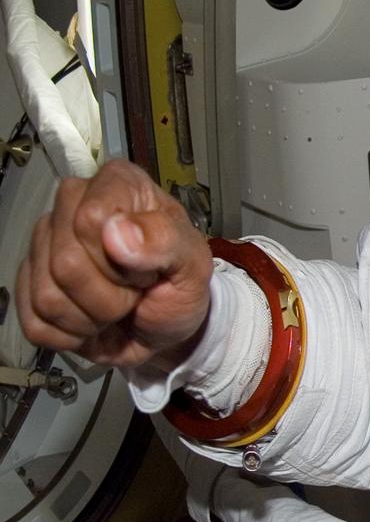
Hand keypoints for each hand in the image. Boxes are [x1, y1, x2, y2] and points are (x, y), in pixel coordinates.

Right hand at [15, 159, 213, 369]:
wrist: (163, 330)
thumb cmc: (178, 288)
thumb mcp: (193, 264)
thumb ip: (166, 240)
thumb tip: (117, 231)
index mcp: (117, 186)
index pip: (90, 218)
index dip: (123, 259)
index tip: (148, 269)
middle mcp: (70, 206)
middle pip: (66, 263)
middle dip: (111, 295)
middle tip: (134, 292)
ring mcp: (41, 245)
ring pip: (48, 297)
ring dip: (92, 318)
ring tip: (116, 307)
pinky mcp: (25, 286)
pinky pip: (35, 323)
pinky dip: (71, 335)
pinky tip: (92, 321)